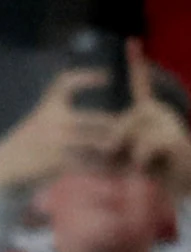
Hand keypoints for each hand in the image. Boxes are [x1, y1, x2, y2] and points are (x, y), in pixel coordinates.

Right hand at [0, 67, 120, 188]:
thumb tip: (94, 117)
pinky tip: (113, 171)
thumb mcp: (38, 121)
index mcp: (48, 107)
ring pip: (98, 143)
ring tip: (126, 154)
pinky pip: (89, 164)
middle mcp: (54, 120)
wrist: (3, 167)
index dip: (88, 77)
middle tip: (130, 133)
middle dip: (117, 127)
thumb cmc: (27, 144)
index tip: (107, 77)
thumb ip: (62, 115)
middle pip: (98, 120)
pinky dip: (104, 168)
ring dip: (115, 150)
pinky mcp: (57, 161)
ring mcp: (56, 141)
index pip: (67, 83)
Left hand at [118, 39, 190, 196]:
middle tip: (130, 157)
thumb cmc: (149, 164)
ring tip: (143, 162)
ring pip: (132, 137)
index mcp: (147, 109)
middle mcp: (158, 110)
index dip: (137, 63)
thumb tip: (107, 144)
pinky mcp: (172, 138)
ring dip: (130, 156)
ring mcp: (167, 122)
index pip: (141, 84)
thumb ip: (113, 142)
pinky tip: (145, 164)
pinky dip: (140, 161)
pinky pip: (143, 148)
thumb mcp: (124, 150)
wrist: (180, 176)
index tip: (132, 41)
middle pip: (123, 123)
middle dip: (116, 145)